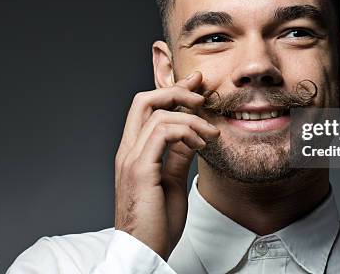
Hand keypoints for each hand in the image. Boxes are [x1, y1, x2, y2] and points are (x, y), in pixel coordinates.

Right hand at [114, 71, 218, 259]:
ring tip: (211, 133)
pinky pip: (162, 132)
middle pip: (144, 100)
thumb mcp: (172, 182)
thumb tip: (191, 135)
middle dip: (176, 92)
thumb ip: (177, 156)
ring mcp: (131, 158)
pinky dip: (186, 131)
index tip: (196, 87)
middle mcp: (128, 150)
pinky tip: (201, 144)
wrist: (143, 252)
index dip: (172, 92)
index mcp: (134, 152)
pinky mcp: (140, 168)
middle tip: (202, 96)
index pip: (148, 109)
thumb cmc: (157, 223)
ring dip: (191, 118)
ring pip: (158, 113)